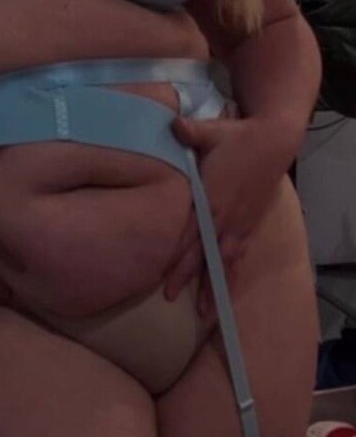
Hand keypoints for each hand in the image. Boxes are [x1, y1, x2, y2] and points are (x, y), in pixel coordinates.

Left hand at [162, 113, 292, 316]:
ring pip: (223, 261)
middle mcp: (225, 217)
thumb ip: (189, 131)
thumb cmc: (238, 135)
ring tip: (204, 312)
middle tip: (167, 297)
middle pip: (202, 253)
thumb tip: (172, 125)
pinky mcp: (250, 223)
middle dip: (185, 277)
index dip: (175, 256)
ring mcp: (240, 222)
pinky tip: (225, 287)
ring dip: (212, 284)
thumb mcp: (211, 130)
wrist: (274, 141)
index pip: (189, 234)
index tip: (161, 275)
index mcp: (211, 199)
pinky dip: (230, 272)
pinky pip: (238, 254)